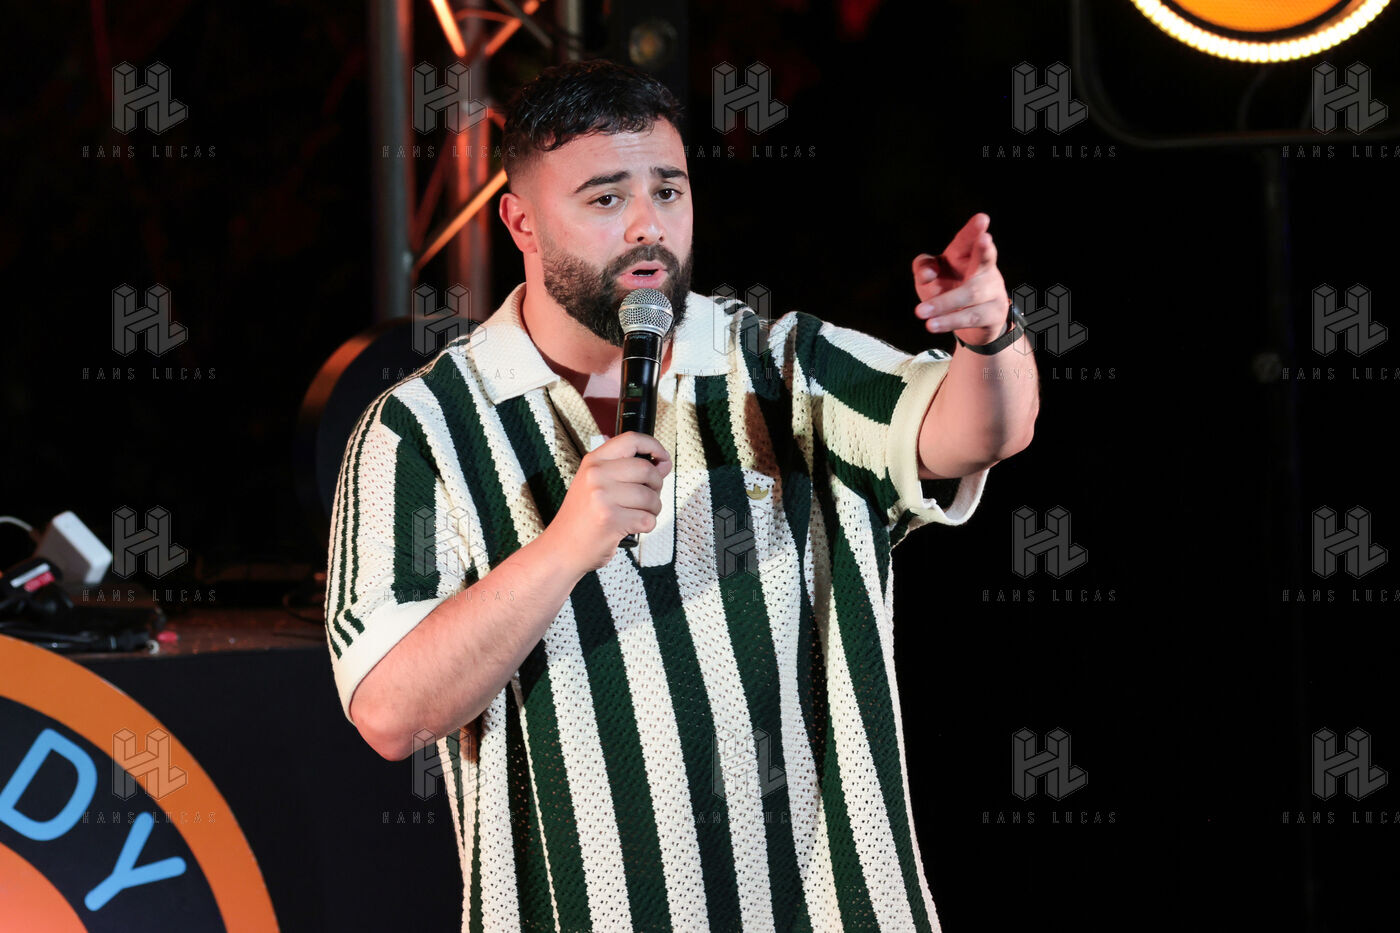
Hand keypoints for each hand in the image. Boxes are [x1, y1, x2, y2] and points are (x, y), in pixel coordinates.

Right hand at [543, 431, 671, 574]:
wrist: (561, 549)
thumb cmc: (580, 519)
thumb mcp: (595, 485)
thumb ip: (625, 471)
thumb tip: (661, 464)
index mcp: (593, 462)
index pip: (631, 440)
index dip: (654, 446)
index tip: (663, 459)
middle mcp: (596, 475)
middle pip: (647, 469)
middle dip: (657, 486)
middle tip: (649, 496)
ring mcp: (602, 497)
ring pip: (651, 497)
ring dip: (653, 509)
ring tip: (638, 514)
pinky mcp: (610, 520)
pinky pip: (647, 519)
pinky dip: (646, 526)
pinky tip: (631, 527)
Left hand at [911, 213, 1009, 346]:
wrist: (970, 322)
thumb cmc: (947, 290)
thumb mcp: (930, 278)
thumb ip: (923, 267)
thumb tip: (928, 273)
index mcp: (965, 255)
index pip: (967, 241)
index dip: (973, 231)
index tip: (982, 218)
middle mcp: (984, 270)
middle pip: (984, 260)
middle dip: (984, 250)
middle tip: (985, 239)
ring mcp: (992, 291)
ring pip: (971, 294)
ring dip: (944, 303)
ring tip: (920, 312)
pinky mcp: (993, 314)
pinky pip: (971, 317)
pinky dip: (949, 321)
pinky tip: (931, 325)